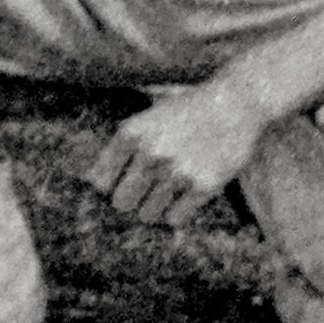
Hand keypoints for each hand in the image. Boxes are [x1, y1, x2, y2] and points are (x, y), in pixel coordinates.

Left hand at [88, 76, 274, 230]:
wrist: (234, 104)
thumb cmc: (187, 109)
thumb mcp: (148, 114)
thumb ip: (123, 142)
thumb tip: (89, 180)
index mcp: (131, 132)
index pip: (100, 180)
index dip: (108, 185)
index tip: (119, 183)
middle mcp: (151, 153)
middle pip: (122, 203)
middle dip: (131, 199)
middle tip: (145, 191)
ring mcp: (177, 171)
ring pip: (148, 215)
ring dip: (155, 207)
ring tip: (167, 191)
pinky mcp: (203, 186)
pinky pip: (175, 219)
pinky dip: (177, 213)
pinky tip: (184, 196)